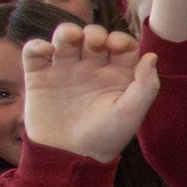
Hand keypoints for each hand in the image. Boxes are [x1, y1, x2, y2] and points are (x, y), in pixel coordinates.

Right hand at [21, 23, 157, 163]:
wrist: (69, 155)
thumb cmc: (106, 138)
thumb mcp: (131, 114)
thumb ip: (146, 86)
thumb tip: (152, 56)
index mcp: (117, 75)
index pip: (122, 45)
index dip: (120, 39)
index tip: (116, 46)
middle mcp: (91, 68)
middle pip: (94, 36)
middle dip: (94, 33)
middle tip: (94, 43)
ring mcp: (64, 70)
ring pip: (65, 38)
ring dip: (66, 31)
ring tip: (69, 39)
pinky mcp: (39, 76)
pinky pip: (34, 52)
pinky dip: (37, 45)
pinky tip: (46, 52)